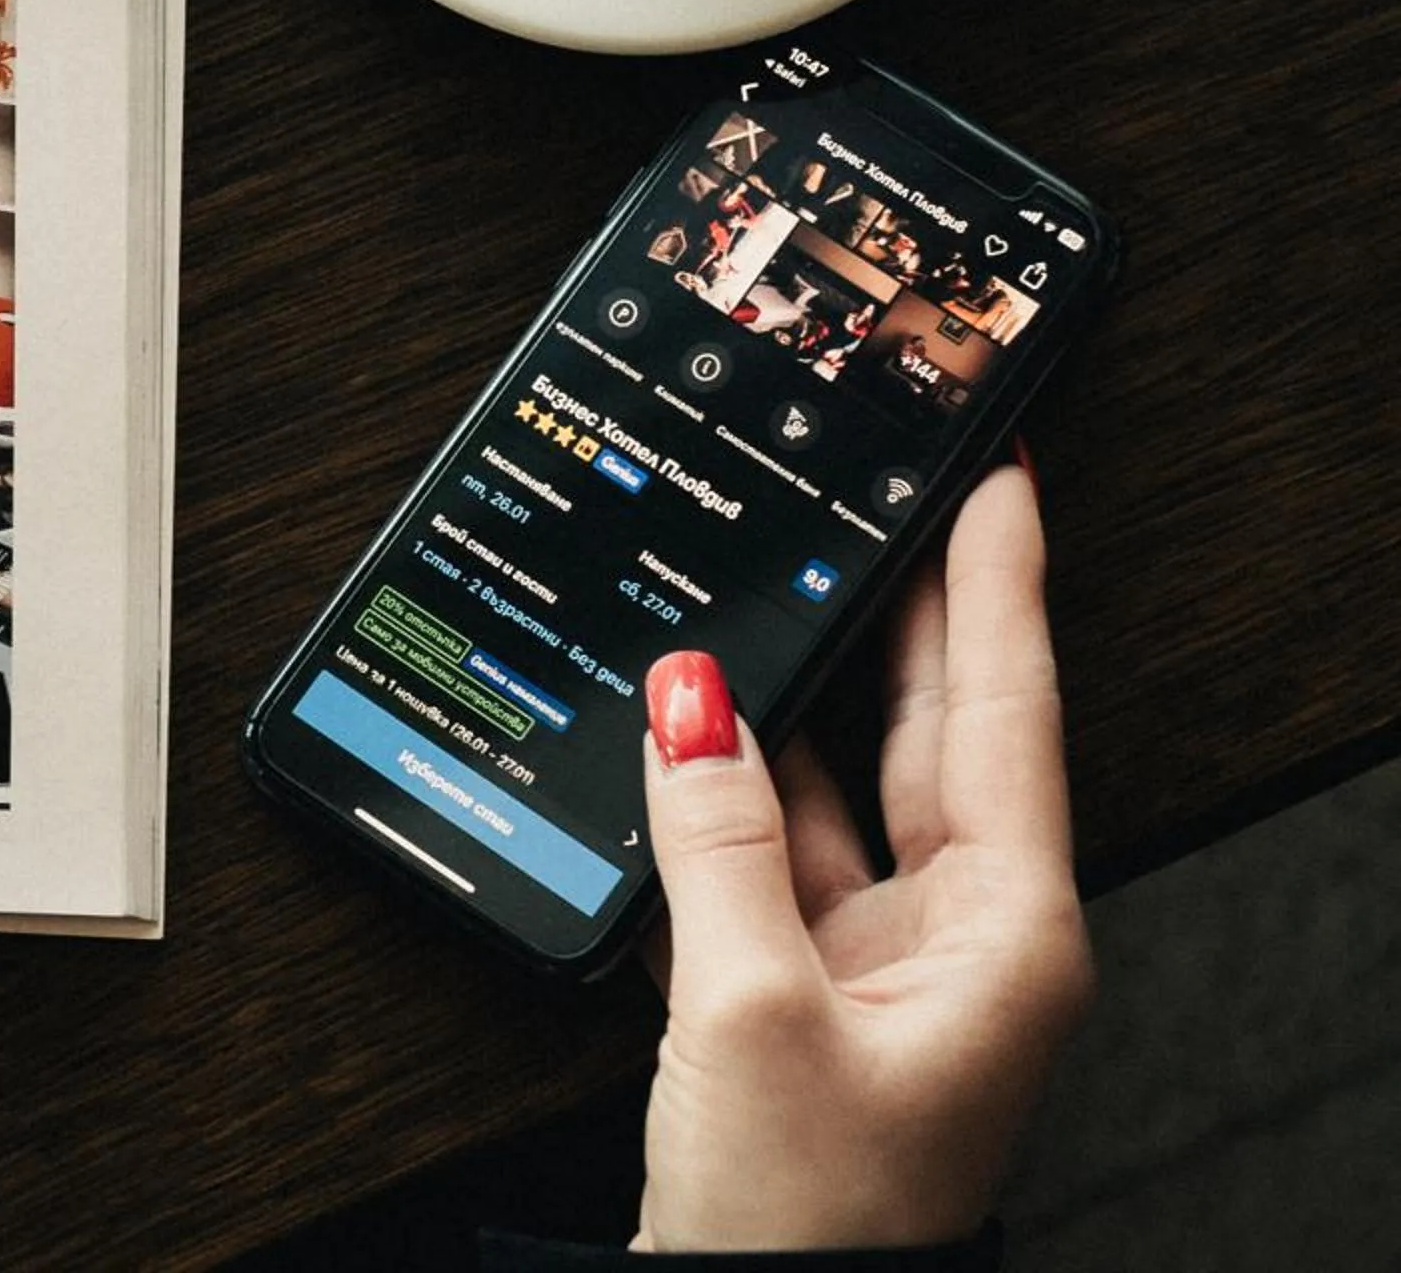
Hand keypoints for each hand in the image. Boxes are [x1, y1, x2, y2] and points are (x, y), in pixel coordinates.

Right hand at [634, 466, 1088, 1251]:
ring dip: (777, 706)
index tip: (997, 474)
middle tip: (876, 485)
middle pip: (924, 731)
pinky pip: (754, 862)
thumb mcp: (751, 1006)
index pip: (1003, 709)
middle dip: (898, 608)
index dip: (998, 581)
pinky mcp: (792, 998)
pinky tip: (668, 740)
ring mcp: (872, 965)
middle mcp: (956, 937)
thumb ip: (715, 835)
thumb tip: (690, 696)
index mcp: (1004, 932)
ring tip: (744, 588)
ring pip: (824, 791)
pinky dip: (710, 804)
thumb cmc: (807, 1221)